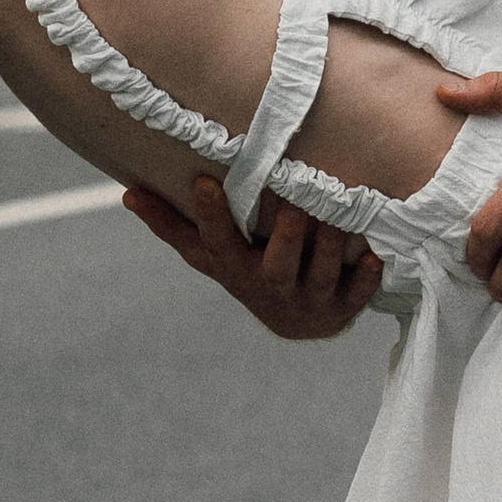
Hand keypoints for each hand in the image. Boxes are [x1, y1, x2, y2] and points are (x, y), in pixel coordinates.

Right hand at [121, 174, 383, 340]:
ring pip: (323, 274)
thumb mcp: (210, 255)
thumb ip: (173, 226)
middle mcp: (271, 287)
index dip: (210, 216)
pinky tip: (375, 257)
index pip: (217, 243)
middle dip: (285, 239)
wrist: (295, 320)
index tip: (203, 181)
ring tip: (340, 216)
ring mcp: (309, 300)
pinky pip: (358, 295)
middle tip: (292, 206)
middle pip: (276, 266)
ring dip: (332, 248)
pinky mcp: (343, 307)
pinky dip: (366, 279)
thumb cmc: (246, 270)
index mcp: (235, 270)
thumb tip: (127, 193)